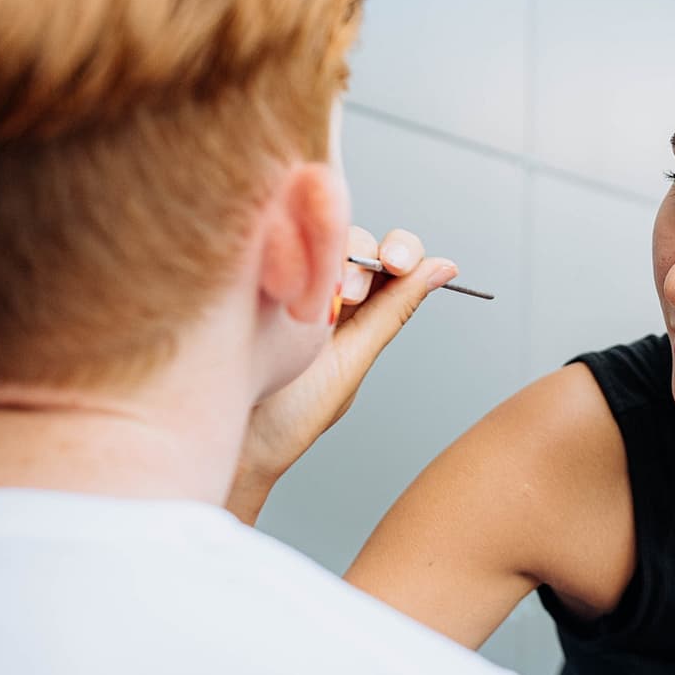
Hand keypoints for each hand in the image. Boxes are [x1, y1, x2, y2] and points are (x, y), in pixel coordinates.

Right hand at [230, 227, 455, 518]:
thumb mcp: (351, 361)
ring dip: (322, 255)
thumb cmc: (290, 415)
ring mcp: (282, 279)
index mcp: (359, 314)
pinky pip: (269, 239)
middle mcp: (323, 292)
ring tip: (311, 298)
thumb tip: (445, 268)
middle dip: (361, 256)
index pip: (392, 262)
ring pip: (313, 235)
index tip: (398, 263)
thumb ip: (394, 311)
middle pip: (355, 241)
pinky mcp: (245, 274)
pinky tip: (279, 265)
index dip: (400, 251)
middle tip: (350, 293)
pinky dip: (282, 240)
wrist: (229, 439)